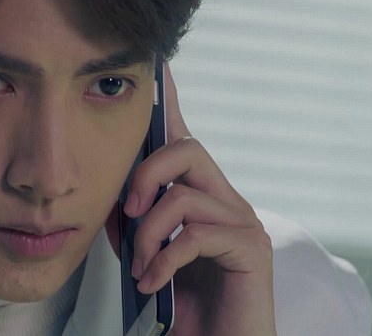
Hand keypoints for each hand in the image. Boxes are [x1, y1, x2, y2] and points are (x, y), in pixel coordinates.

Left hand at [124, 64, 275, 334]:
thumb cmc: (184, 305)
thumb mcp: (149, 254)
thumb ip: (137, 221)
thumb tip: (118, 197)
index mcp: (201, 197)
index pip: (184, 138)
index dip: (170, 101)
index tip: (158, 65)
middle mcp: (227, 200)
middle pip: (187, 148)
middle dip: (145, 175)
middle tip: (128, 213)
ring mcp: (243, 222)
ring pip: (183, 195)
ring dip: (147, 234)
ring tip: (140, 268)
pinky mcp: (252, 249)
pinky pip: (195, 233)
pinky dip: (163, 259)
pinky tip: (152, 282)